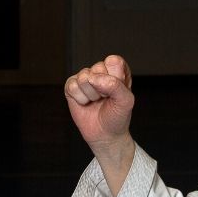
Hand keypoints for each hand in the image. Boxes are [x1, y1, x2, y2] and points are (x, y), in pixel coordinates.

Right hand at [65, 55, 135, 195]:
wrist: (105, 135)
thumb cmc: (117, 116)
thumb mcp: (126, 101)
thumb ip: (115, 85)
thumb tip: (93, 78)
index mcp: (117, 70)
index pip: (113, 61)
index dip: (115, 78)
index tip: (117, 92)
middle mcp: (101, 71)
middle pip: (97, 68)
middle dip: (102, 89)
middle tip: (106, 99)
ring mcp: (85, 78)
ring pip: (83, 77)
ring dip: (91, 95)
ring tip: (96, 101)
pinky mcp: (72, 86)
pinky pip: (72, 86)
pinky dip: (80, 99)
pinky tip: (85, 103)